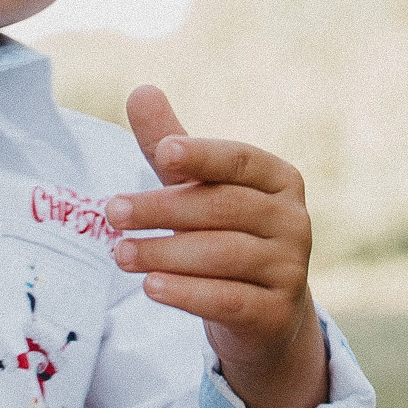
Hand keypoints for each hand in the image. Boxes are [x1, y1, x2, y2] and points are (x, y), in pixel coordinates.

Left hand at [105, 85, 330, 407]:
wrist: (266, 316)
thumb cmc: (226, 236)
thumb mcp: (200, 191)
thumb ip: (172, 147)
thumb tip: (141, 91)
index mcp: (280, 181)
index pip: (241, 160)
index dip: (204, 155)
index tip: (163, 153)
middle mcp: (294, 221)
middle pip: (224, 208)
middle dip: (163, 209)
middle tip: (113, 212)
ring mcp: (290, 269)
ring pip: (223, 255)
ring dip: (165, 253)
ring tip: (120, 253)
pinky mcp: (276, 313)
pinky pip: (228, 299)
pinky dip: (186, 293)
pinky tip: (151, 286)